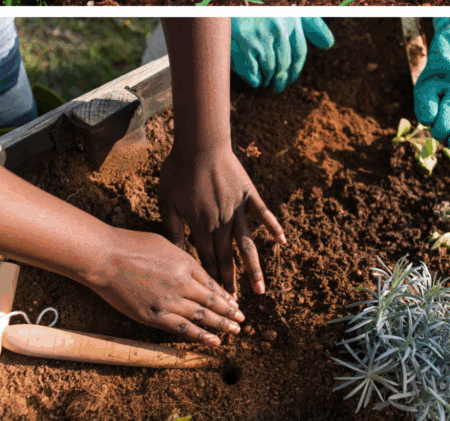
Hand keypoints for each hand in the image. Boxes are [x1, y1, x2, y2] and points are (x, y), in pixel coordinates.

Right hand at [86, 227, 243, 346]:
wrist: (105, 257)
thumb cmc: (128, 245)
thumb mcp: (161, 243)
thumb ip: (179, 257)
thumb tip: (190, 268)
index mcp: (184, 262)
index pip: (211, 283)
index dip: (224, 295)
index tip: (234, 302)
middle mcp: (182, 283)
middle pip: (211, 301)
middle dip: (229, 311)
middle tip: (242, 319)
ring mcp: (169, 301)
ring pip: (202, 316)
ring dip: (221, 324)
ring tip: (235, 331)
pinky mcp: (155, 316)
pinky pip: (183, 329)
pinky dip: (201, 336)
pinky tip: (214, 341)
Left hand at [158, 143, 284, 296]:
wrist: (199, 144)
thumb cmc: (177, 170)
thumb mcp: (167, 200)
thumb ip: (172, 227)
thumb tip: (175, 252)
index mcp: (200, 225)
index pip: (206, 259)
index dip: (211, 279)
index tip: (216, 299)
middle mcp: (221, 222)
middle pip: (226, 257)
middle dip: (230, 282)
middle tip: (236, 305)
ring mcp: (237, 210)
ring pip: (247, 245)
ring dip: (254, 269)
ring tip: (261, 290)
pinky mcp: (249, 195)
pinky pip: (263, 214)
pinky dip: (273, 228)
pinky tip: (283, 243)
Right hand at [230, 17, 334, 91]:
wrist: (220, 7)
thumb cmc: (255, 10)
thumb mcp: (285, 10)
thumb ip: (309, 24)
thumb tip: (329, 44)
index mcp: (290, 18)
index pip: (299, 52)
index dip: (294, 70)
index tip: (289, 78)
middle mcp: (279, 27)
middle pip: (286, 64)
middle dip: (282, 80)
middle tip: (277, 87)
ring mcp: (261, 38)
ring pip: (271, 71)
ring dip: (268, 80)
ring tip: (265, 82)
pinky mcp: (244, 48)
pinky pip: (255, 75)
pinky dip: (255, 81)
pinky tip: (253, 80)